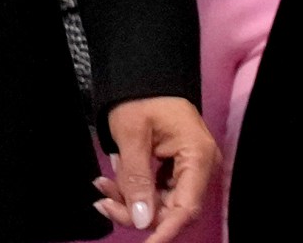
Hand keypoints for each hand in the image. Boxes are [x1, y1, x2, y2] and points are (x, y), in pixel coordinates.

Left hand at [94, 96, 216, 241]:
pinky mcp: (176, 170)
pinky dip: (132, 191)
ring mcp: (189, 169)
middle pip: (171, 210)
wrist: (143, 76)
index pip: (186, 208)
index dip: (165, 231)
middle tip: (103, 200)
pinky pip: (156, 192)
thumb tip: (143, 220)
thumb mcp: (131, 135)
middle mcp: (200, 167)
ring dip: (129, 201)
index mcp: (198, 155)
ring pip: (160, 205)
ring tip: (103, 185)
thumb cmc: (141, 96)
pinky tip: (112, 181)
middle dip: (135, 211)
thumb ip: (136, 178)